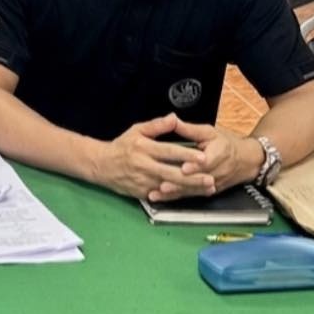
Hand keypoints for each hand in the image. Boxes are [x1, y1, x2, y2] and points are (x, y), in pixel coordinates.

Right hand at [92, 113, 217, 201]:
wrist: (101, 165)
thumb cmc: (122, 146)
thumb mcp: (136, 130)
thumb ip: (157, 125)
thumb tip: (173, 117)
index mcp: (144, 148)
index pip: (169, 152)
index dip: (186, 155)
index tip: (204, 157)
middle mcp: (144, 166)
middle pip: (172, 173)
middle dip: (193, 178)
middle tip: (211, 179)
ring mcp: (143, 181)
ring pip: (170, 187)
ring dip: (189, 189)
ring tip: (207, 189)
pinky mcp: (142, 193)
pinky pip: (162, 196)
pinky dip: (178, 196)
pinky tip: (193, 196)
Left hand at [146, 118, 260, 202]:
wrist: (246, 160)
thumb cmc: (225, 143)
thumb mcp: (209, 132)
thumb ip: (189, 129)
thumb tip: (172, 119)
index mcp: (221, 151)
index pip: (208, 161)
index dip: (196, 166)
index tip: (184, 168)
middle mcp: (219, 170)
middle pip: (200, 179)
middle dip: (182, 183)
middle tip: (164, 185)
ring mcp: (215, 183)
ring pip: (195, 189)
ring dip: (177, 192)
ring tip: (160, 193)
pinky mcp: (210, 191)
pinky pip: (193, 195)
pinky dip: (178, 197)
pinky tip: (163, 198)